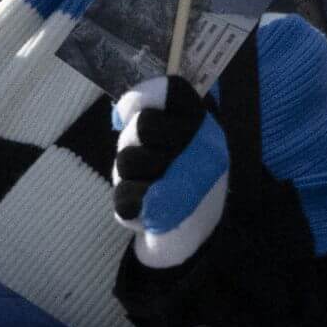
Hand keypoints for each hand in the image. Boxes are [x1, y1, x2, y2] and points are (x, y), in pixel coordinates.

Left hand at [112, 76, 228, 268]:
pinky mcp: (165, 213)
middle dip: (130, 142)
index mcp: (203, 127)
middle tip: (145, 160)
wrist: (193, 234)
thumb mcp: (172, 139)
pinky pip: (124, 196)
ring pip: (127, 161)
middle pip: (141, 126)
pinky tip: (145, 209)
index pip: (171, 92)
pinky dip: (126, 203)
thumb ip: (154, 115)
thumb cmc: (177, 179)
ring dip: (127, 175)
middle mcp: (203, 148)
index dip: (142, 97)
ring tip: (148, 186)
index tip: (129, 112)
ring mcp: (188, 181)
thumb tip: (122, 109)